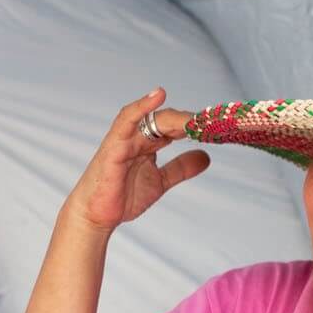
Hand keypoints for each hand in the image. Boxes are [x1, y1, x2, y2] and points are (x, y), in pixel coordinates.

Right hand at [66, 88, 207, 231]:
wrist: (96, 217)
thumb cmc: (122, 196)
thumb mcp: (160, 181)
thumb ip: (181, 168)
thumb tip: (206, 156)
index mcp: (148, 143)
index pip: (174, 128)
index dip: (194, 127)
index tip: (215, 128)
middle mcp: (137, 136)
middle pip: (166, 121)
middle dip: (189, 122)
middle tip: (211, 124)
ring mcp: (124, 139)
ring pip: (151, 119)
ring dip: (174, 118)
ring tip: (194, 118)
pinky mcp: (114, 146)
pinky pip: (126, 121)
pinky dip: (141, 107)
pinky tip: (158, 96)